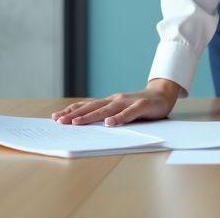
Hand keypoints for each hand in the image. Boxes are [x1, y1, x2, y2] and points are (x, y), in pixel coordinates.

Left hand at [51, 78, 181, 125]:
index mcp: (109, 102)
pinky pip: (129, 113)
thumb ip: (108, 115)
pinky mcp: (141, 106)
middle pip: (92, 107)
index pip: (87, 106)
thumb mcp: (121, 110)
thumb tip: (88, 125)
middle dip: (74, 114)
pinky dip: (119, 118)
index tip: (56, 117)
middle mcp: (115, 100)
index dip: (71, 111)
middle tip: (58, 121)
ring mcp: (128, 102)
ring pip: (106, 110)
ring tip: (76, 122)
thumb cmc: (140, 105)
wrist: (163, 94)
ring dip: (90, 116)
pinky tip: (110, 123)